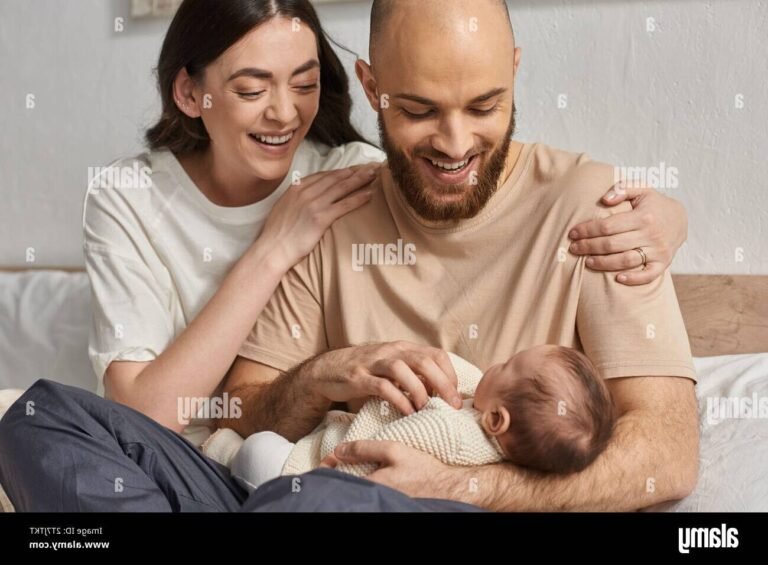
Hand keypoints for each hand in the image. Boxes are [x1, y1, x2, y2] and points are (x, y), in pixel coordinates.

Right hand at [259, 164, 379, 271]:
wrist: (272, 249)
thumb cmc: (277, 234)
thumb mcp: (283, 207)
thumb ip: (296, 198)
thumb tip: (305, 197)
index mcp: (296, 188)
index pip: (323, 175)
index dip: (340, 172)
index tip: (352, 169)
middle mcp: (306, 192)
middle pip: (335, 178)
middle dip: (354, 171)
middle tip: (369, 167)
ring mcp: (314, 204)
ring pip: (342, 187)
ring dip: (360, 179)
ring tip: (374, 174)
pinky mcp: (321, 217)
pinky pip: (344, 204)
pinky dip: (358, 198)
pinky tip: (369, 194)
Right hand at [308, 341, 461, 415]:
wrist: (326, 370)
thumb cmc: (365, 371)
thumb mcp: (392, 366)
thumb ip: (413, 374)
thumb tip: (441, 393)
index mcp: (403, 348)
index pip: (436, 354)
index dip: (450, 374)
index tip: (455, 395)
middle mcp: (391, 351)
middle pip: (424, 361)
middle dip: (443, 385)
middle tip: (452, 406)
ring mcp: (374, 363)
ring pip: (404, 370)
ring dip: (420, 391)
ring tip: (426, 409)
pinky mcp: (359, 377)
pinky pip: (383, 386)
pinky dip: (399, 400)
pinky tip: (407, 412)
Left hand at [320, 440, 451, 498]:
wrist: (447, 489)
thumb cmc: (422, 470)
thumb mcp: (394, 450)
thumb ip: (365, 449)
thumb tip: (339, 450)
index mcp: (371, 486)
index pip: (338, 481)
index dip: (327, 469)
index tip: (324, 461)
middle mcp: (373, 499)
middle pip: (345, 489)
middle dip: (334, 477)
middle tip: (329, 465)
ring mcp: (381, 503)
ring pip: (355, 493)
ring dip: (347, 481)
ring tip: (344, 470)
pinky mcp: (388, 504)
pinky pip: (368, 496)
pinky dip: (360, 487)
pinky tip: (364, 478)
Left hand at [568, 184, 687, 285]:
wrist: (680, 219)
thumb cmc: (653, 204)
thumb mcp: (641, 188)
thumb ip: (623, 188)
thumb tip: (605, 199)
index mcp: (643, 216)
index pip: (608, 226)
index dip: (587, 230)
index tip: (572, 233)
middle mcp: (651, 234)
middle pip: (613, 244)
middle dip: (589, 247)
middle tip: (574, 248)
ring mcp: (658, 250)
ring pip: (626, 261)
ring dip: (604, 263)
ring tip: (587, 262)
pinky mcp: (663, 263)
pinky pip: (648, 275)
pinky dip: (634, 279)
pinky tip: (617, 279)